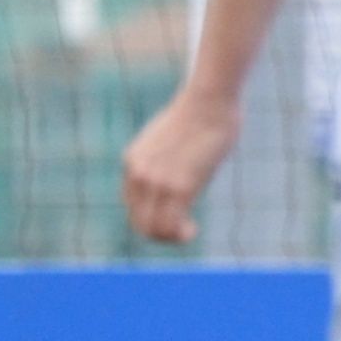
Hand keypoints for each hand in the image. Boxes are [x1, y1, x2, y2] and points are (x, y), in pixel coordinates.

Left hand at [122, 87, 242, 245]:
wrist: (208, 102)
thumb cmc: (199, 116)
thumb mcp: (170, 138)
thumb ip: (165, 157)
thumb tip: (179, 167)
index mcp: (132, 162)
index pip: (133, 205)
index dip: (153, 218)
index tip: (176, 218)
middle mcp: (139, 174)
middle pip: (139, 222)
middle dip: (160, 234)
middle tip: (183, 231)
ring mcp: (158, 182)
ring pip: (153, 228)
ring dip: (170, 238)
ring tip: (188, 233)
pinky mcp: (180, 187)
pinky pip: (172, 225)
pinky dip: (180, 236)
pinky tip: (193, 231)